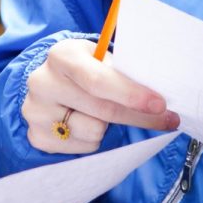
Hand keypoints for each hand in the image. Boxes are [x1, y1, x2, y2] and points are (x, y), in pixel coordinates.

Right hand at [21, 37, 178, 152]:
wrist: (51, 84)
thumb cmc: (86, 69)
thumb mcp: (101, 59)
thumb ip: (124, 69)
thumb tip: (160, 90)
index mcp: (62, 55)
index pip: (98, 80)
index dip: (130, 94)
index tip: (160, 104)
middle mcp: (42, 82)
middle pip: (102, 109)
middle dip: (139, 116)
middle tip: (167, 119)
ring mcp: (36, 111)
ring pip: (94, 131)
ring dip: (109, 126)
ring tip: (103, 113)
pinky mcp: (37, 136)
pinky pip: (83, 146)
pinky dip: (94, 139)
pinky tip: (87, 123)